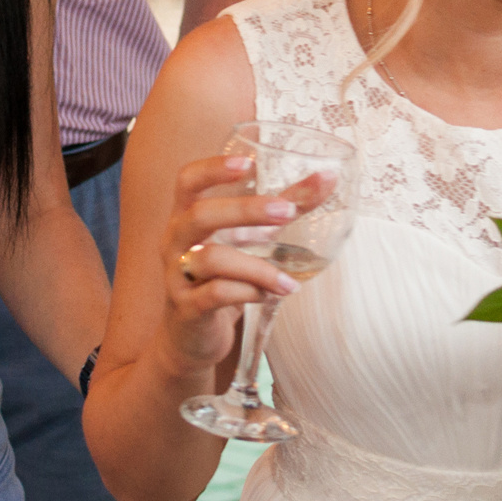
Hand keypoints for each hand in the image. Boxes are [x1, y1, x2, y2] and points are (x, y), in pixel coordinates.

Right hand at [153, 155, 309, 377]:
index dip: (213, 169)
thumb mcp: (247, 240)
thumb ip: (281, 209)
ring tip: (289, 281)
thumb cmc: (222, 277)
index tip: (249, 163)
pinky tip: (269, 295)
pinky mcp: (186, 309)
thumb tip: (326, 179)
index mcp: (186, 217)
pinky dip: (248, 292)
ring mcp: (177, 276)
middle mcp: (175, 241)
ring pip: (212, 259)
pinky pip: (216, 294)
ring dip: (258, 267)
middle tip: (286, 212)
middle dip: (245, 210)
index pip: (187, 181)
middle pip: (200, 214)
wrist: (191, 337)